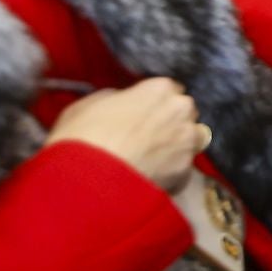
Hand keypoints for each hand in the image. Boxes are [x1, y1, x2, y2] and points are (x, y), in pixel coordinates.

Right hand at [46, 78, 204, 192]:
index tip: (143, 117)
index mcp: (159, 88)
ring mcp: (186, 140)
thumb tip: (123, 101)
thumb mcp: (87, 105)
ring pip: (191, 140)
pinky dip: (170, 174)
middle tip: (145, 140)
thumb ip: (115, 98)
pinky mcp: (185, 171)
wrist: (84, 182)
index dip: (155, 105)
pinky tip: (147, 179)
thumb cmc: (80, 138)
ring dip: (176, 147)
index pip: (170, 90)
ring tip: (150, 162)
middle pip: (184, 113)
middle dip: (170, 124)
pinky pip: (182, 169)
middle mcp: (180, 109)